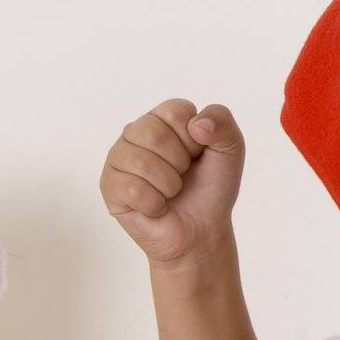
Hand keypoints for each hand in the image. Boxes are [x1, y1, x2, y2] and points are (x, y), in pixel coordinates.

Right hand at [99, 98, 245, 266]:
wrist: (202, 229)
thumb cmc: (212, 187)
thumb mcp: (230, 149)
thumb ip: (222, 120)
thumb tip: (197, 124)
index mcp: (163, 118)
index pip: (175, 110)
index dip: (195, 138)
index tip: (198, 154)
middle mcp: (136, 132)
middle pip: (152, 133)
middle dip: (180, 162)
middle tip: (183, 175)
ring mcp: (118, 158)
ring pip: (141, 162)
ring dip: (169, 185)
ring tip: (171, 191)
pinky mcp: (109, 186)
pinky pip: (131, 189)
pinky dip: (155, 204)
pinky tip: (157, 206)